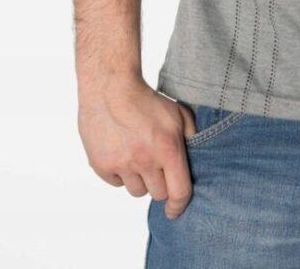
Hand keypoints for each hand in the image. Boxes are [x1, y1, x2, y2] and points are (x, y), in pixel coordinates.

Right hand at [78, 76, 197, 219]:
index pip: (179, 192)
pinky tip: (121, 152)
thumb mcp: (177, 112)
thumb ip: (191, 135)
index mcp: (168, 148)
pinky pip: (116, 183)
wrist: (110, 87)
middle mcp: (145, 160)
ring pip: (136, 191)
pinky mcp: (102, 165)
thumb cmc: (146, 99)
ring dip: (139, 179)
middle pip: (157, 194)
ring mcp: (122, 164)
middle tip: (155, 165)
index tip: (174, 211)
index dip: (179, 206)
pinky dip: (120, 173)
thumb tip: (197, 156)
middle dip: (159, 183)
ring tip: (137, 155)